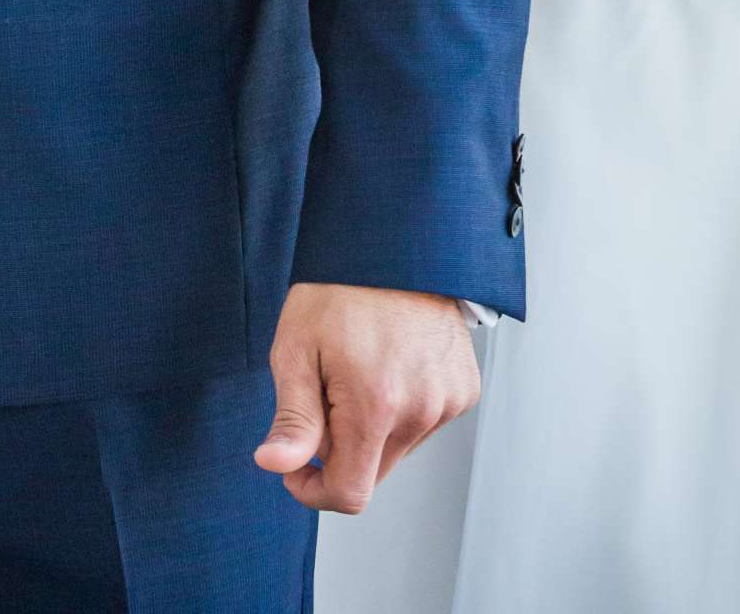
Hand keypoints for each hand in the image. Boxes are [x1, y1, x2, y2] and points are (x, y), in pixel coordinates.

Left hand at [254, 281, 479, 514]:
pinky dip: (403, 409)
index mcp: (377, 406)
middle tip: (326, 391)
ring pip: (399, 448)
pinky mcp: (466, 387)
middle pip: (373, 471)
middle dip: (341, 448)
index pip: (350, 495)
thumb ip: (292, 418)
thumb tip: (273, 465)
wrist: (393, 244)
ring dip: (374, 428)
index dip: (314, 490)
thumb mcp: (296, 349)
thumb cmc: (338, 291)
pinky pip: (425, 423)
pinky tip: (392, 365)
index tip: (297, 464)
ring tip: (361, 369)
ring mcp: (450, 399)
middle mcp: (422, 410)